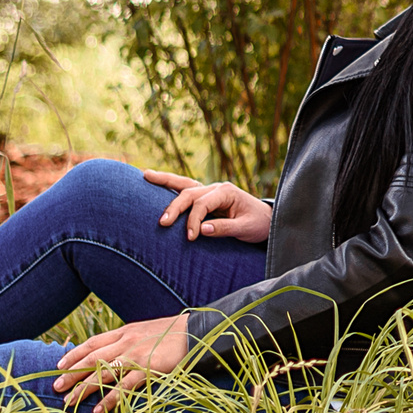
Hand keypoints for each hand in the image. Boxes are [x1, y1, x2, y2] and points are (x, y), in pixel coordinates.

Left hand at [53, 314, 189, 411]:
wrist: (197, 332)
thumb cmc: (174, 334)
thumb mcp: (147, 331)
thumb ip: (129, 340)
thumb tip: (115, 352)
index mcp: (125, 331)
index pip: (93, 343)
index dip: (74, 354)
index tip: (59, 365)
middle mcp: (126, 342)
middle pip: (92, 359)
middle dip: (72, 374)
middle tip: (56, 387)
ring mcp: (135, 355)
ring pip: (102, 373)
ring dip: (84, 388)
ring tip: (69, 402)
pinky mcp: (147, 369)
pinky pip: (123, 387)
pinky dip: (109, 399)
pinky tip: (97, 410)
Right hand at [143, 170, 270, 242]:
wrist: (266, 220)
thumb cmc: (257, 224)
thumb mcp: (245, 228)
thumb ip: (225, 228)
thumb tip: (202, 230)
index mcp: (226, 192)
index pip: (203, 204)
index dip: (194, 220)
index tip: (190, 237)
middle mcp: (216, 188)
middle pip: (190, 192)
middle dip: (175, 206)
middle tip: (162, 222)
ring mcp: (209, 191)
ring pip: (184, 184)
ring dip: (165, 181)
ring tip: (146, 175)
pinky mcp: (205, 198)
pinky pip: (185, 189)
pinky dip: (170, 186)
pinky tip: (155, 181)